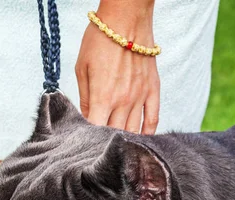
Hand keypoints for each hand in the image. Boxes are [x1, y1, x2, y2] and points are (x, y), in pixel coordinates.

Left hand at [75, 1, 159, 133]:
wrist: (126, 18)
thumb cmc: (99, 40)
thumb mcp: (82, 68)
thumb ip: (84, 98)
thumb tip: (86, 119)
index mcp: (103, 97)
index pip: (96, 130)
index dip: (90, 140)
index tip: (86, 142)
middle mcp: (123, 101)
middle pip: (115, 134)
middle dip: (106, 142)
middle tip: (100, 145)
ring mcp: (140, 97)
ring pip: (133, 132)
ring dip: (125, 140)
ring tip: (117, 145)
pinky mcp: (152, 91)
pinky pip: (152, 120)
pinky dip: (147, 133)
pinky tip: (140, 138)